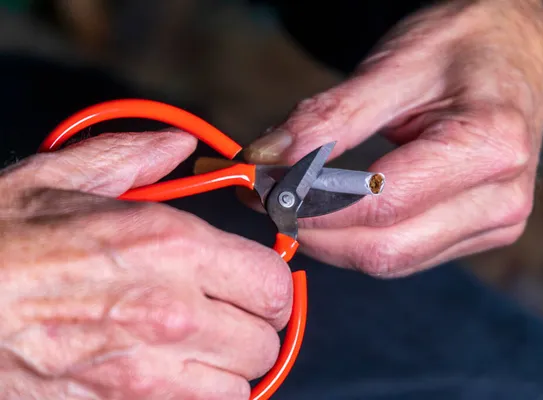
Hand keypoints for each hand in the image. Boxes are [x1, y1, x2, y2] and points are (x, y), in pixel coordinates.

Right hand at [0, 131, 291, 398]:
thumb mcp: (58, 179)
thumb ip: (134, 157)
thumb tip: (179, 147)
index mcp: (169, 246)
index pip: (271, 282)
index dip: (270, 286)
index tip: (256, 286)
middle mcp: (171, 311)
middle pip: (264, 340)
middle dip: (251, 329)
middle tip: (227, 318)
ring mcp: (147, 373)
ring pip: (239, 388)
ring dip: (226, 370)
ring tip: (200, 351)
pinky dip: (196, 399)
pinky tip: (171, 377)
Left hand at [243, 0, 542, 276]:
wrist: (513, 51)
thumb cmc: (461, 46)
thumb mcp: (395, 65)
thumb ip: (330, 116)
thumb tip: (267, 158)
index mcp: (490, 146)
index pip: (381, 201)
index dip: (312, 203)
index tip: (262, 189)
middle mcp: (502, 199)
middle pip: (384, 247)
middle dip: (314, 230)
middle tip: (265, 200)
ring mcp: (493, 223)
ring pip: (390, 261)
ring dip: (330, 240)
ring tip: (290, 202)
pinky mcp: (478, 232)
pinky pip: (404, 254)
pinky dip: (356, 239)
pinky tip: (329, 212)